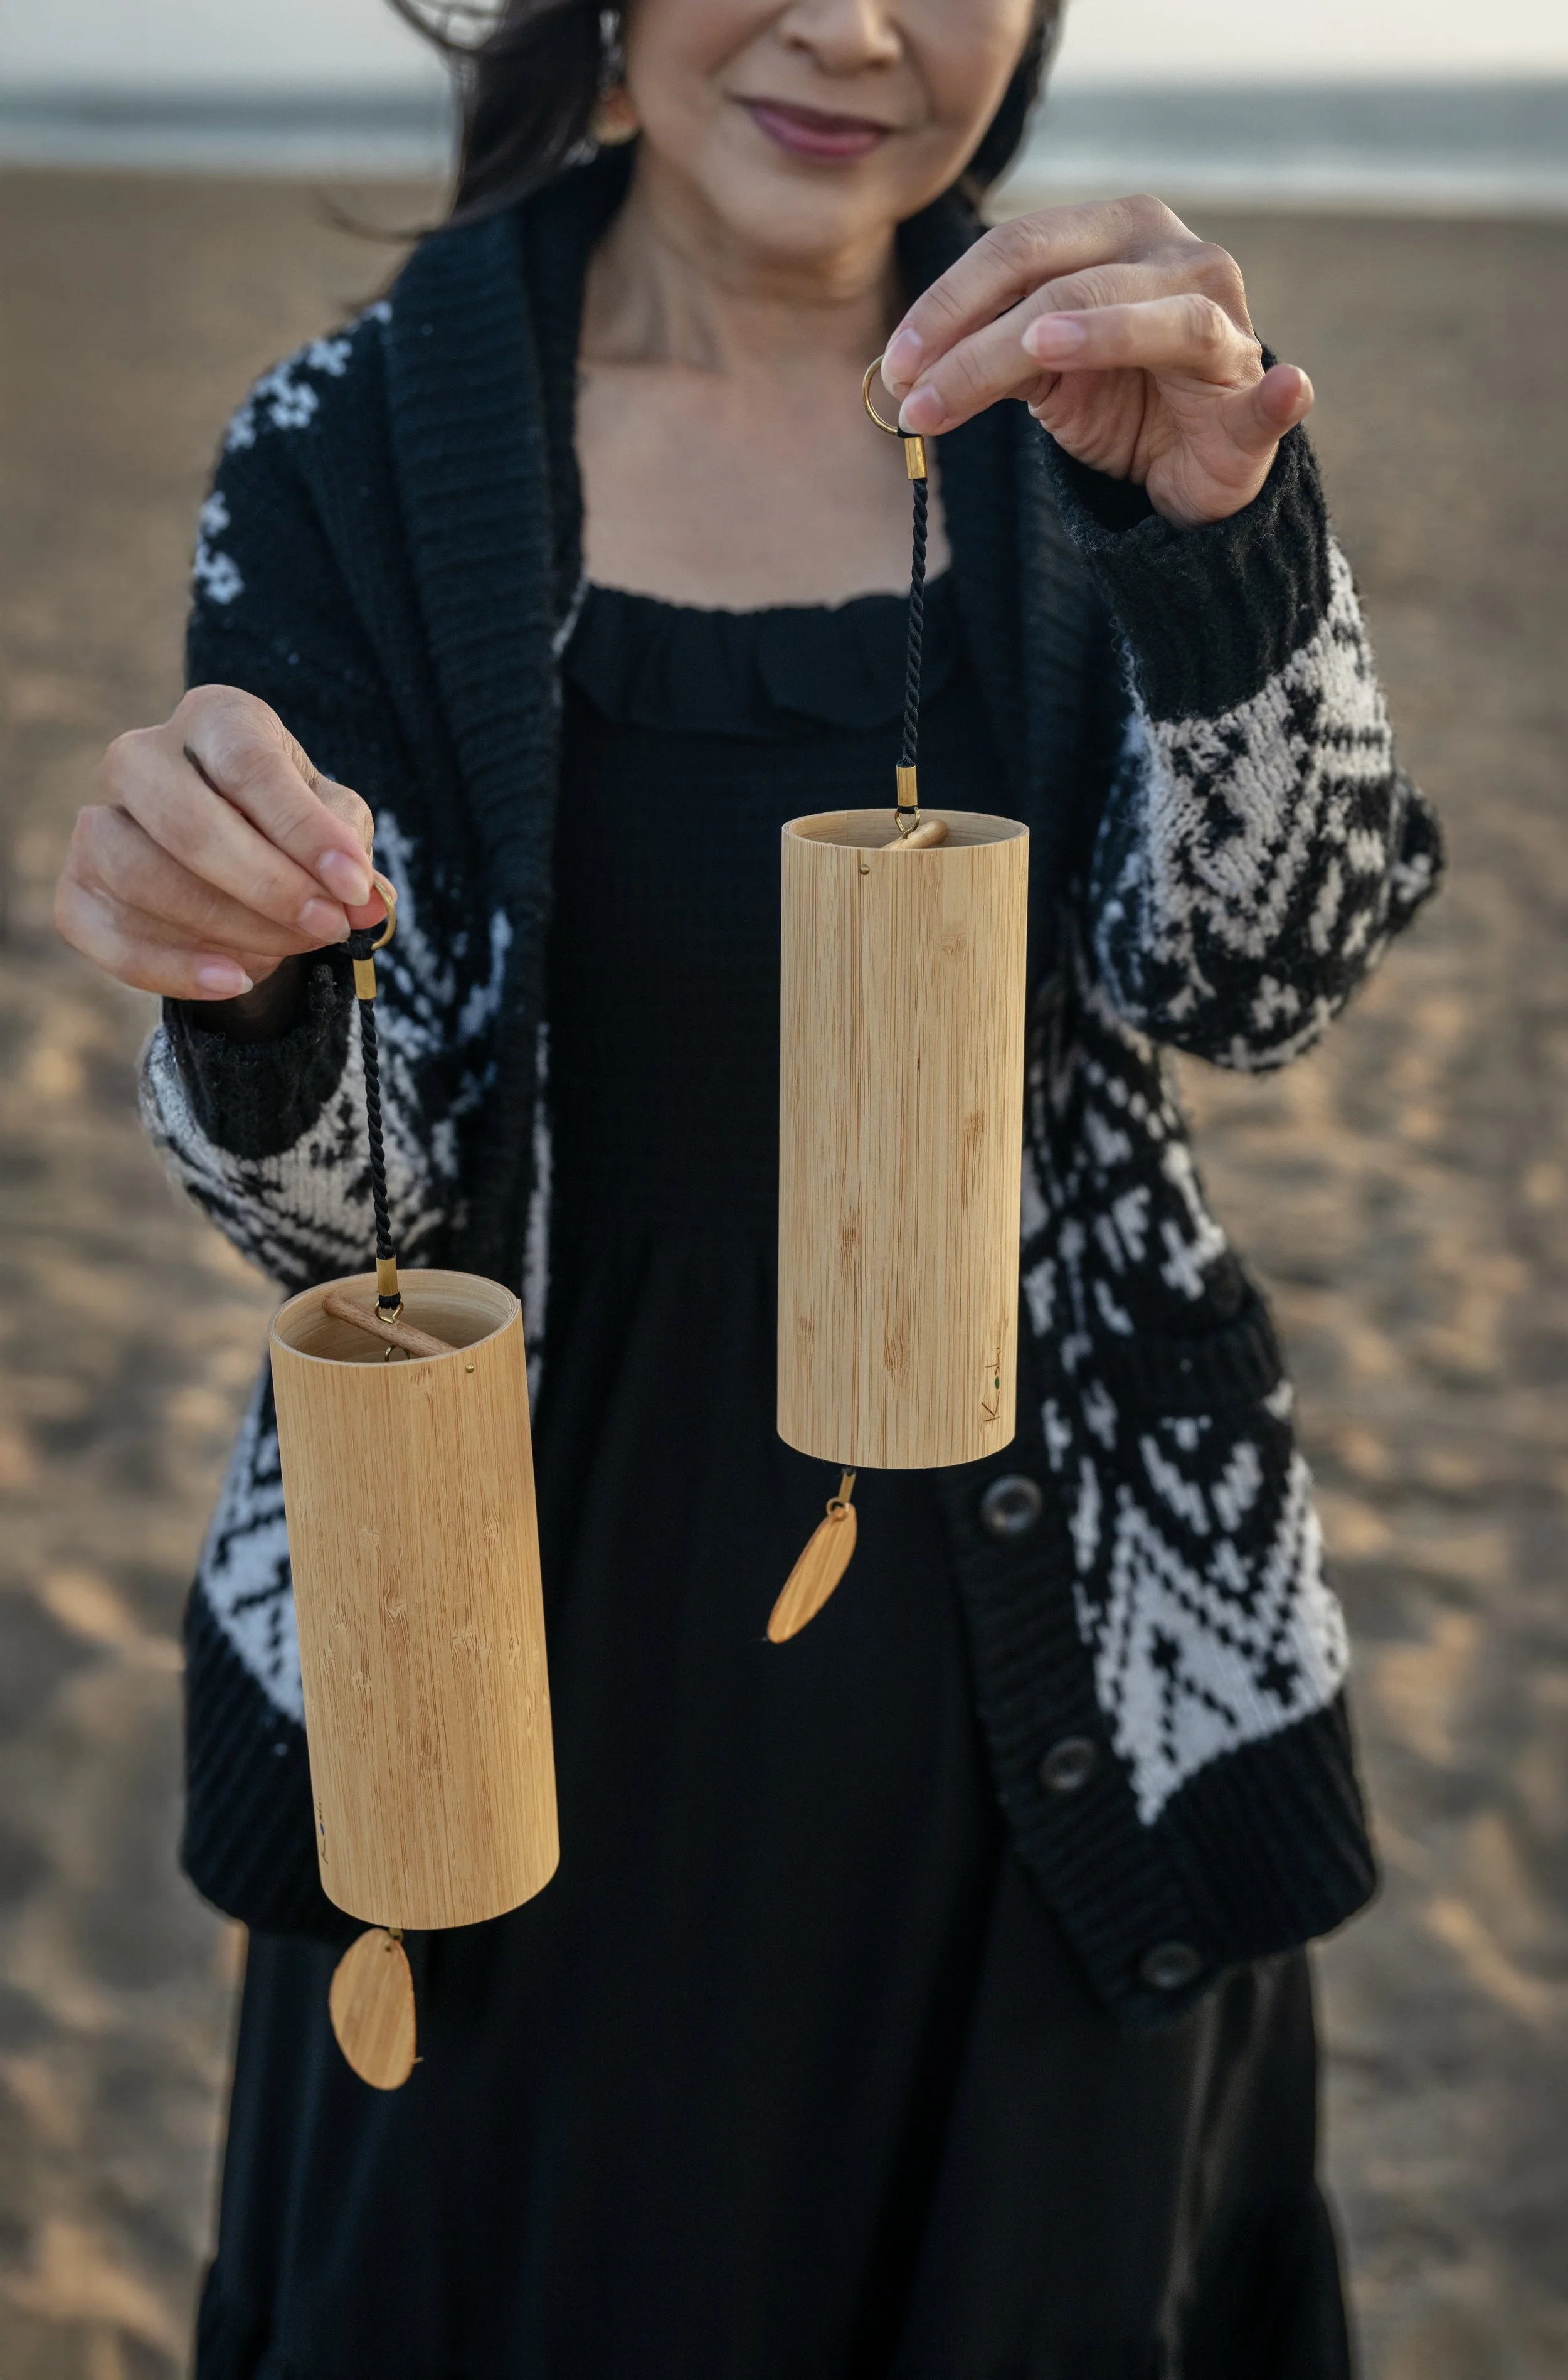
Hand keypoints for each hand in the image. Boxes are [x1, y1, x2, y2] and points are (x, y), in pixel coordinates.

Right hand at [56, 686, 384, 1000]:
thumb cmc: (289, 827)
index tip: (352, 887)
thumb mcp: (335, 822)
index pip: (247, 767)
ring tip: (291, 949)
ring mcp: (95, 820)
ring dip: (226, 926)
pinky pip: (104, 934)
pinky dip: (170, 968)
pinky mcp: (75, 888)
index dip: (303, 831)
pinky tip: (232, 982)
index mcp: (212, 720)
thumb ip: (349, 850)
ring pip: (140, 877)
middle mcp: (138, 757)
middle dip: (265, 887)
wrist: (234, 861)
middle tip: (327, 927)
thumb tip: (368, 902)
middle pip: (185, 822)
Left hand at [880, 197, 1312, 528]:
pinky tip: (1283, 387)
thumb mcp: (1036, 372)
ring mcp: (1225, 321)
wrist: (1183, 462)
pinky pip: (1267, 392)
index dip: (949, 304)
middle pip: (1067, 282)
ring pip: (1154, 321)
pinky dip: (1278, 393)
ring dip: (1098, 334)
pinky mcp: (1253, 394)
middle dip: (983, 340)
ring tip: (1039, 348)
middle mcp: (1175, 257)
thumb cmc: (1111, 397)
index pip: (1019, 248)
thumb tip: (904, 371)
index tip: (894, 367)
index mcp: (1115, 233)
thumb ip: (986, 354)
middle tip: (919, 395)